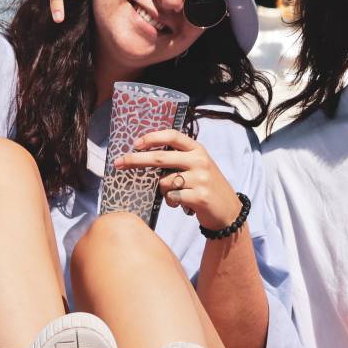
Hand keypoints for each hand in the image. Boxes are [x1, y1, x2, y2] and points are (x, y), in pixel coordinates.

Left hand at [114, 129, 242, 233]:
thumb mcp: (199, 165)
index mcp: (198, 149)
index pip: (172, 136)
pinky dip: (171, 203)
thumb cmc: (208, 186)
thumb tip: (144, 155)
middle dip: (135, 160)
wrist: (229, 211)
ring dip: (163, 191)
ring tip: (176, 196)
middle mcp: (199, 161)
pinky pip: (171, 198)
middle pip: (160, 158)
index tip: (135, 143)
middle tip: (118, 163)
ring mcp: (200, 179)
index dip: (152, 138)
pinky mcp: (199, 197)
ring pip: (163, 182)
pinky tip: (182, 205)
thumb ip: (179, 158)